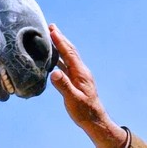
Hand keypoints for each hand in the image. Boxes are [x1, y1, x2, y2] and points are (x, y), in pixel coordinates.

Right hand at [49, 24, 127, 147]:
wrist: (95, 120)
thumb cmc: (84, 112)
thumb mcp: (72, 100)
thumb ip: (64, 86)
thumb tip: (54, 73)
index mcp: (80, 73)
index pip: (68, 53)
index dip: (60, 41)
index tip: (52, 30)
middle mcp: (81, 71)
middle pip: (70, 50)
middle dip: (60, 38)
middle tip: (51, 27)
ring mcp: (79, 75)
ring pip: (68, 56)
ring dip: (60, 46)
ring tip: (51, 37)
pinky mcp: (77, 81)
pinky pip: (67, 64)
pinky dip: (60, 57)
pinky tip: (54, 57)